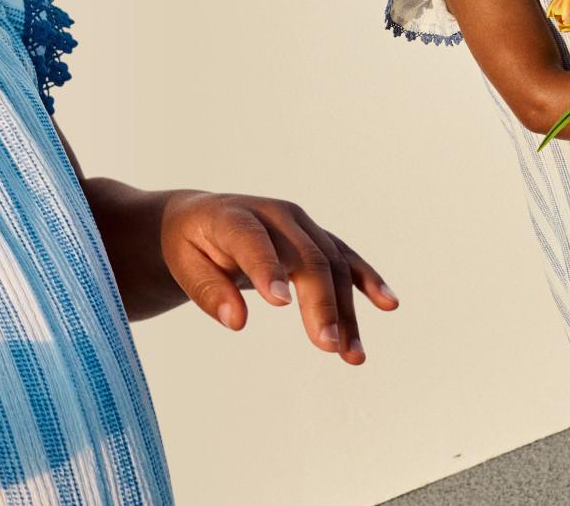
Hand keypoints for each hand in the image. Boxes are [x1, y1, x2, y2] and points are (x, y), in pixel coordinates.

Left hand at [155, 191, 398, 363]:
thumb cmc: (189, 243)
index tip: (279, 304)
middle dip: (320, 303)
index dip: (267, 268)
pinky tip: (388, 304)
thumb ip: (207, 289)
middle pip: (305, 258)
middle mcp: (274, 215)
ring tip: (351, 355)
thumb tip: (236, 321)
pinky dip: (367, 280)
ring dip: (346, 311)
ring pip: (332, 265)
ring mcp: (300, 225)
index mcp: (233, 216)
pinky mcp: (317, 237)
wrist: (201, 217)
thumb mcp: (181, 262)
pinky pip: (346, 258)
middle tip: (326, 346)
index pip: (252, 241)